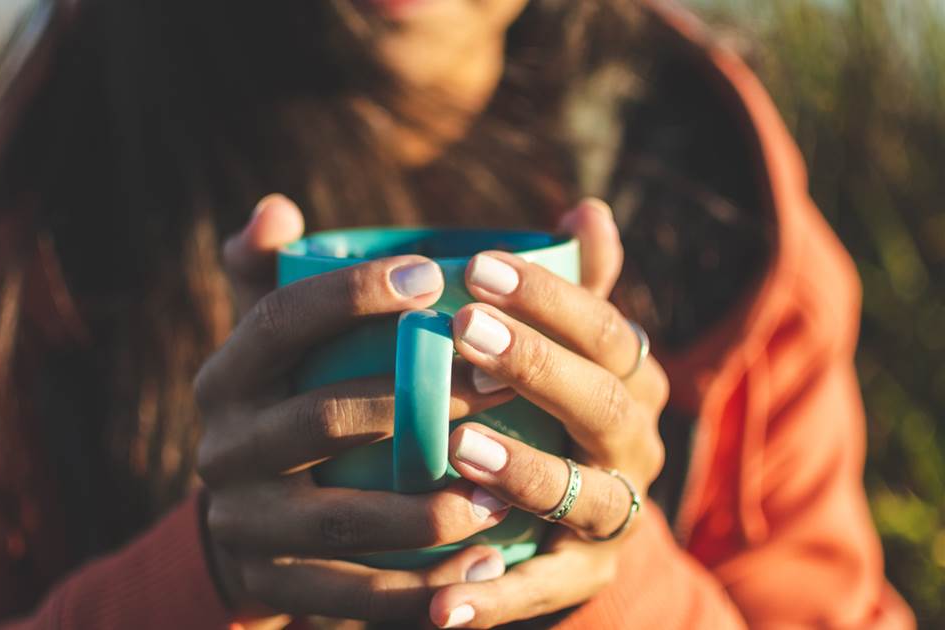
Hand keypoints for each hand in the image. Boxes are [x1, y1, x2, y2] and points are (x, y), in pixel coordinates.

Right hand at [197, 195, 516, 621]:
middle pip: (318, 419)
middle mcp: (221, 447)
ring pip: (340, 517)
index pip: (278, 321)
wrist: (248, 525)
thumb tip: (275, 207)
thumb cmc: (289, 405)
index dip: (349, 295)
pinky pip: (352, 594)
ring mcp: (243, 523)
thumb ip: (281, 274)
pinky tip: (485, 571)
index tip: (432, 275)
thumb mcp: (276, 343)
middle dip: (417, 402)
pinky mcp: (271, 586)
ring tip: (505, 495)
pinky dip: (420, 592)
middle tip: (504, 383)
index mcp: (227, 376)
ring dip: (427, 508)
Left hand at [427, 199, 669, 627]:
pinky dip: (497, 595)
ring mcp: (614, 513)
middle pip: (604, 404)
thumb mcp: (563, 344)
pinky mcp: (584, 573)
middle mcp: (634, 444)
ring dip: (525, 472)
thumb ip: (571, 283)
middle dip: (538, 367)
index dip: (550, 296)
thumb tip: (586, 207)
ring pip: (586, 496)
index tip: (476, 264)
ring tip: (459, 450)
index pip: (606, 329)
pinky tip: (441, 596)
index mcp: (631, 378)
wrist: (569, 514)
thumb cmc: (549, 405)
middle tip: (464, 330)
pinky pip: (545, 587)